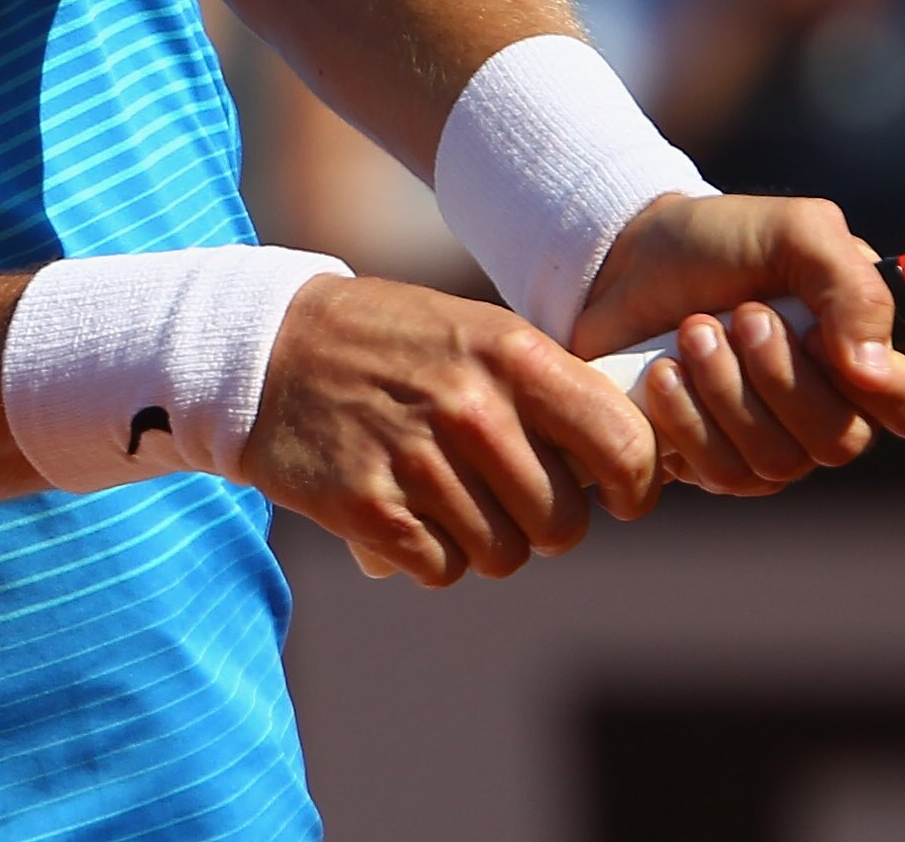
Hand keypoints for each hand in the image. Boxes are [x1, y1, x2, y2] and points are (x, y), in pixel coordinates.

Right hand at [242, 274, 661, 587]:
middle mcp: (473, 409)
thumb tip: (620, 463)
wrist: (270, 349)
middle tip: (512, 498)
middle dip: (544, 524)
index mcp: (513, 355)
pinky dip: (432, 554)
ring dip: (485, 541)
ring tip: (452, 499)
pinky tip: (410, 511)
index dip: (634, 485)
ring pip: (503, 556)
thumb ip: (547, 390)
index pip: (622, 445)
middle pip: (561, 524)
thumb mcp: (478, 334)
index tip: (620, 497)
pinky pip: (442, 569)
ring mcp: (419, 462)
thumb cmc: (393, 343)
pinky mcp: (371, 508)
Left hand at [573, 194, 904, 495]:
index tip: (817, 334)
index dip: (879, 386)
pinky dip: (688, 419)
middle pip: (841, 443)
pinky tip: (663, 373)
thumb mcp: (796, 231)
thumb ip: (851, 285)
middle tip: (742, 316)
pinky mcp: (719, 464)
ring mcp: (779, 443)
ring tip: (693, 331)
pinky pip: (722, 476)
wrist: (627, 262)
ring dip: (726, 389)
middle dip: (779, 376)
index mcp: (875, 348)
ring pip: (778, 462)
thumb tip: (871, 367)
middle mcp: (837, 407)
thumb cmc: (724, 241)